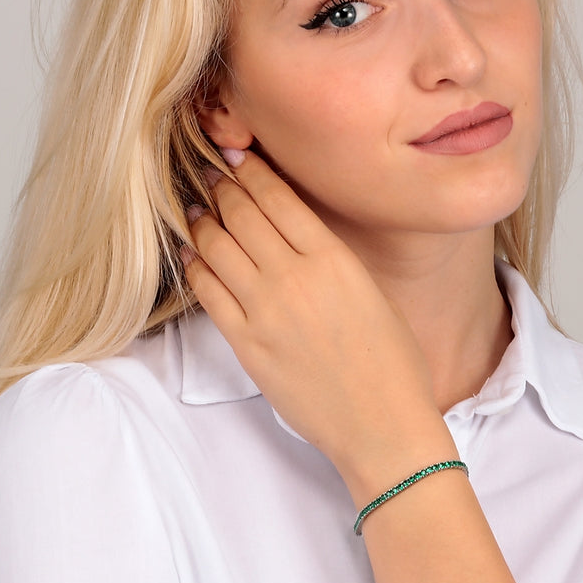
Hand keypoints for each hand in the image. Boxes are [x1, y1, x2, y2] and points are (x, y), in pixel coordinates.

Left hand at [181, 150, 448, 483]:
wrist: (382, 425)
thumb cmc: (392, 365)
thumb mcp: (372, 293)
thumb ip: (332, 261)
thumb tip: (297, 236)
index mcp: (334, 259)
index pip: (279, 199)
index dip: (253, 172)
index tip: (238, 157)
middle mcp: (295, 277)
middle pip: (244, 215)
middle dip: (223, 188)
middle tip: (211, 174)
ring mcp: (265, 311)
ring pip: (219, 247)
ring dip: (204, 221)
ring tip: (197, 208)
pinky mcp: (246, 344)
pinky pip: (209, 292)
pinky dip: (195, 266)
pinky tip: (191, 253)